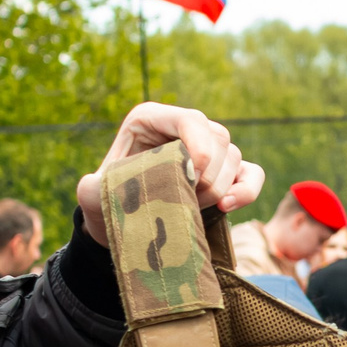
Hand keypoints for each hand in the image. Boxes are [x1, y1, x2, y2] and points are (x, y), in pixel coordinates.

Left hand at [75, 103, 264, 232]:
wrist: (124, 227)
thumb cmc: (108, 205)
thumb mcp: (93, 195)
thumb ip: (95, 188)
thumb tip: (109, 181)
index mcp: (150, 120)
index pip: (190, 119)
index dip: (199, 146)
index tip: (191, 176)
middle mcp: (182, 129)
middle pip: (217, 138)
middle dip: (207, 175)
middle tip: (184, 201)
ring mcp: (208, 151)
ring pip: (233, 156)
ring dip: (219, 188)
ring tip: (192, 208)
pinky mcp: (226, 174)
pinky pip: (252, 174)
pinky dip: (247, 190)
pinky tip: (228, 207)